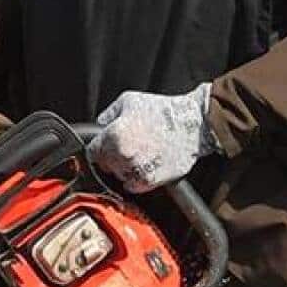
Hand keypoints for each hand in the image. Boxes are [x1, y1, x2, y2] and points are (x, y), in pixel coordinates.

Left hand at [87, 84, 220, 193]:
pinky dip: (135, 178)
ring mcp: (136, 169)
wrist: (192, 124)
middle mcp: (123, 155)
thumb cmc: (164, 111)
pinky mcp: (150, 181)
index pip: (93, 151)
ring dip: (123, 168)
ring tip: (139, 153)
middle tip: (126, 146)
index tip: (104, 146)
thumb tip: (101, 123)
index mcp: (114, 135)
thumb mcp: (130, 101)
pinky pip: (133, 186)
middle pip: (105, 164)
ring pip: (118, 176)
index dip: (98, 147)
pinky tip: (145, 163)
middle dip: (111, 157)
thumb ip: (109, 113)